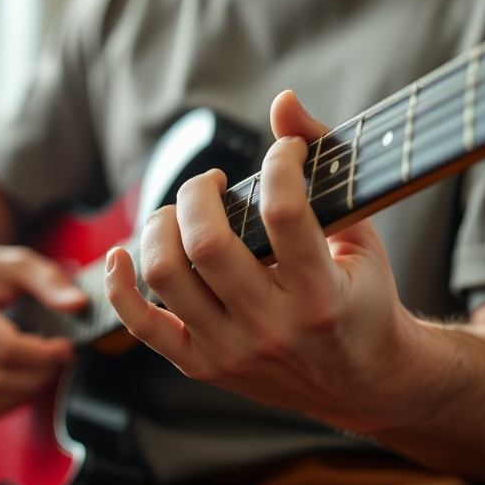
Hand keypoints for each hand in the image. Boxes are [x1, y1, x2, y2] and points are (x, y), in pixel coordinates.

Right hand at [0, 237, 83, 418]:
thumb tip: (80, 304)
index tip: (66, 347)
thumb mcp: (16, 264)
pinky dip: (4, 403)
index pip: (7, 349)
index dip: (43, 354)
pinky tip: (23, 382)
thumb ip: (49, 282)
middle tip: (60, 360)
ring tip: (44, 371)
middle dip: (37, 377)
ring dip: (23, 393)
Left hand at [106, 90, 419, 431]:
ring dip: (161, 227)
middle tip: (211, 183)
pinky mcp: (203, 366)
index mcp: (321, 296)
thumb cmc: (363, 301)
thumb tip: (282, 102)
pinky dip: (120, 287)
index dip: (278, 163)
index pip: (283, 215)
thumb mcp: (362, 235)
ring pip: (167, 277)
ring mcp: (232, 351)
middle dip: (198, 193)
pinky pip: (143, 327)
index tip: (283, 152)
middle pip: (206, 245)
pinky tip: (122, 253)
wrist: (363, 382)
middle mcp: (272, 328)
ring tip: (180, 213)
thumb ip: (328, 166)